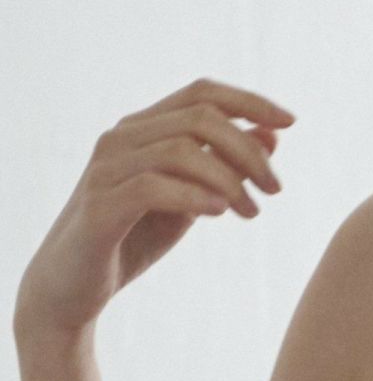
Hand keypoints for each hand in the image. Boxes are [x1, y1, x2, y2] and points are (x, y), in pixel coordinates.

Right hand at [15, 76, 294, 337]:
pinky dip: (194, 196)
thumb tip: (272, 134)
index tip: (291, 122)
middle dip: (249, 151)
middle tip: (275, 189)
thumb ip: (224, 166)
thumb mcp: (191, 199)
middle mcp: (121, 138)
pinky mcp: (99, 207)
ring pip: (181, 150)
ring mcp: (106, 169)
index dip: (249, 102)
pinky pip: (153, 187)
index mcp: (143, 129)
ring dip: (229, 179)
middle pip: (199, 118)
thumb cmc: (135, 237)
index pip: (201, 93)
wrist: (74, 286)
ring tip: (252, 212)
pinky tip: (221, 213)